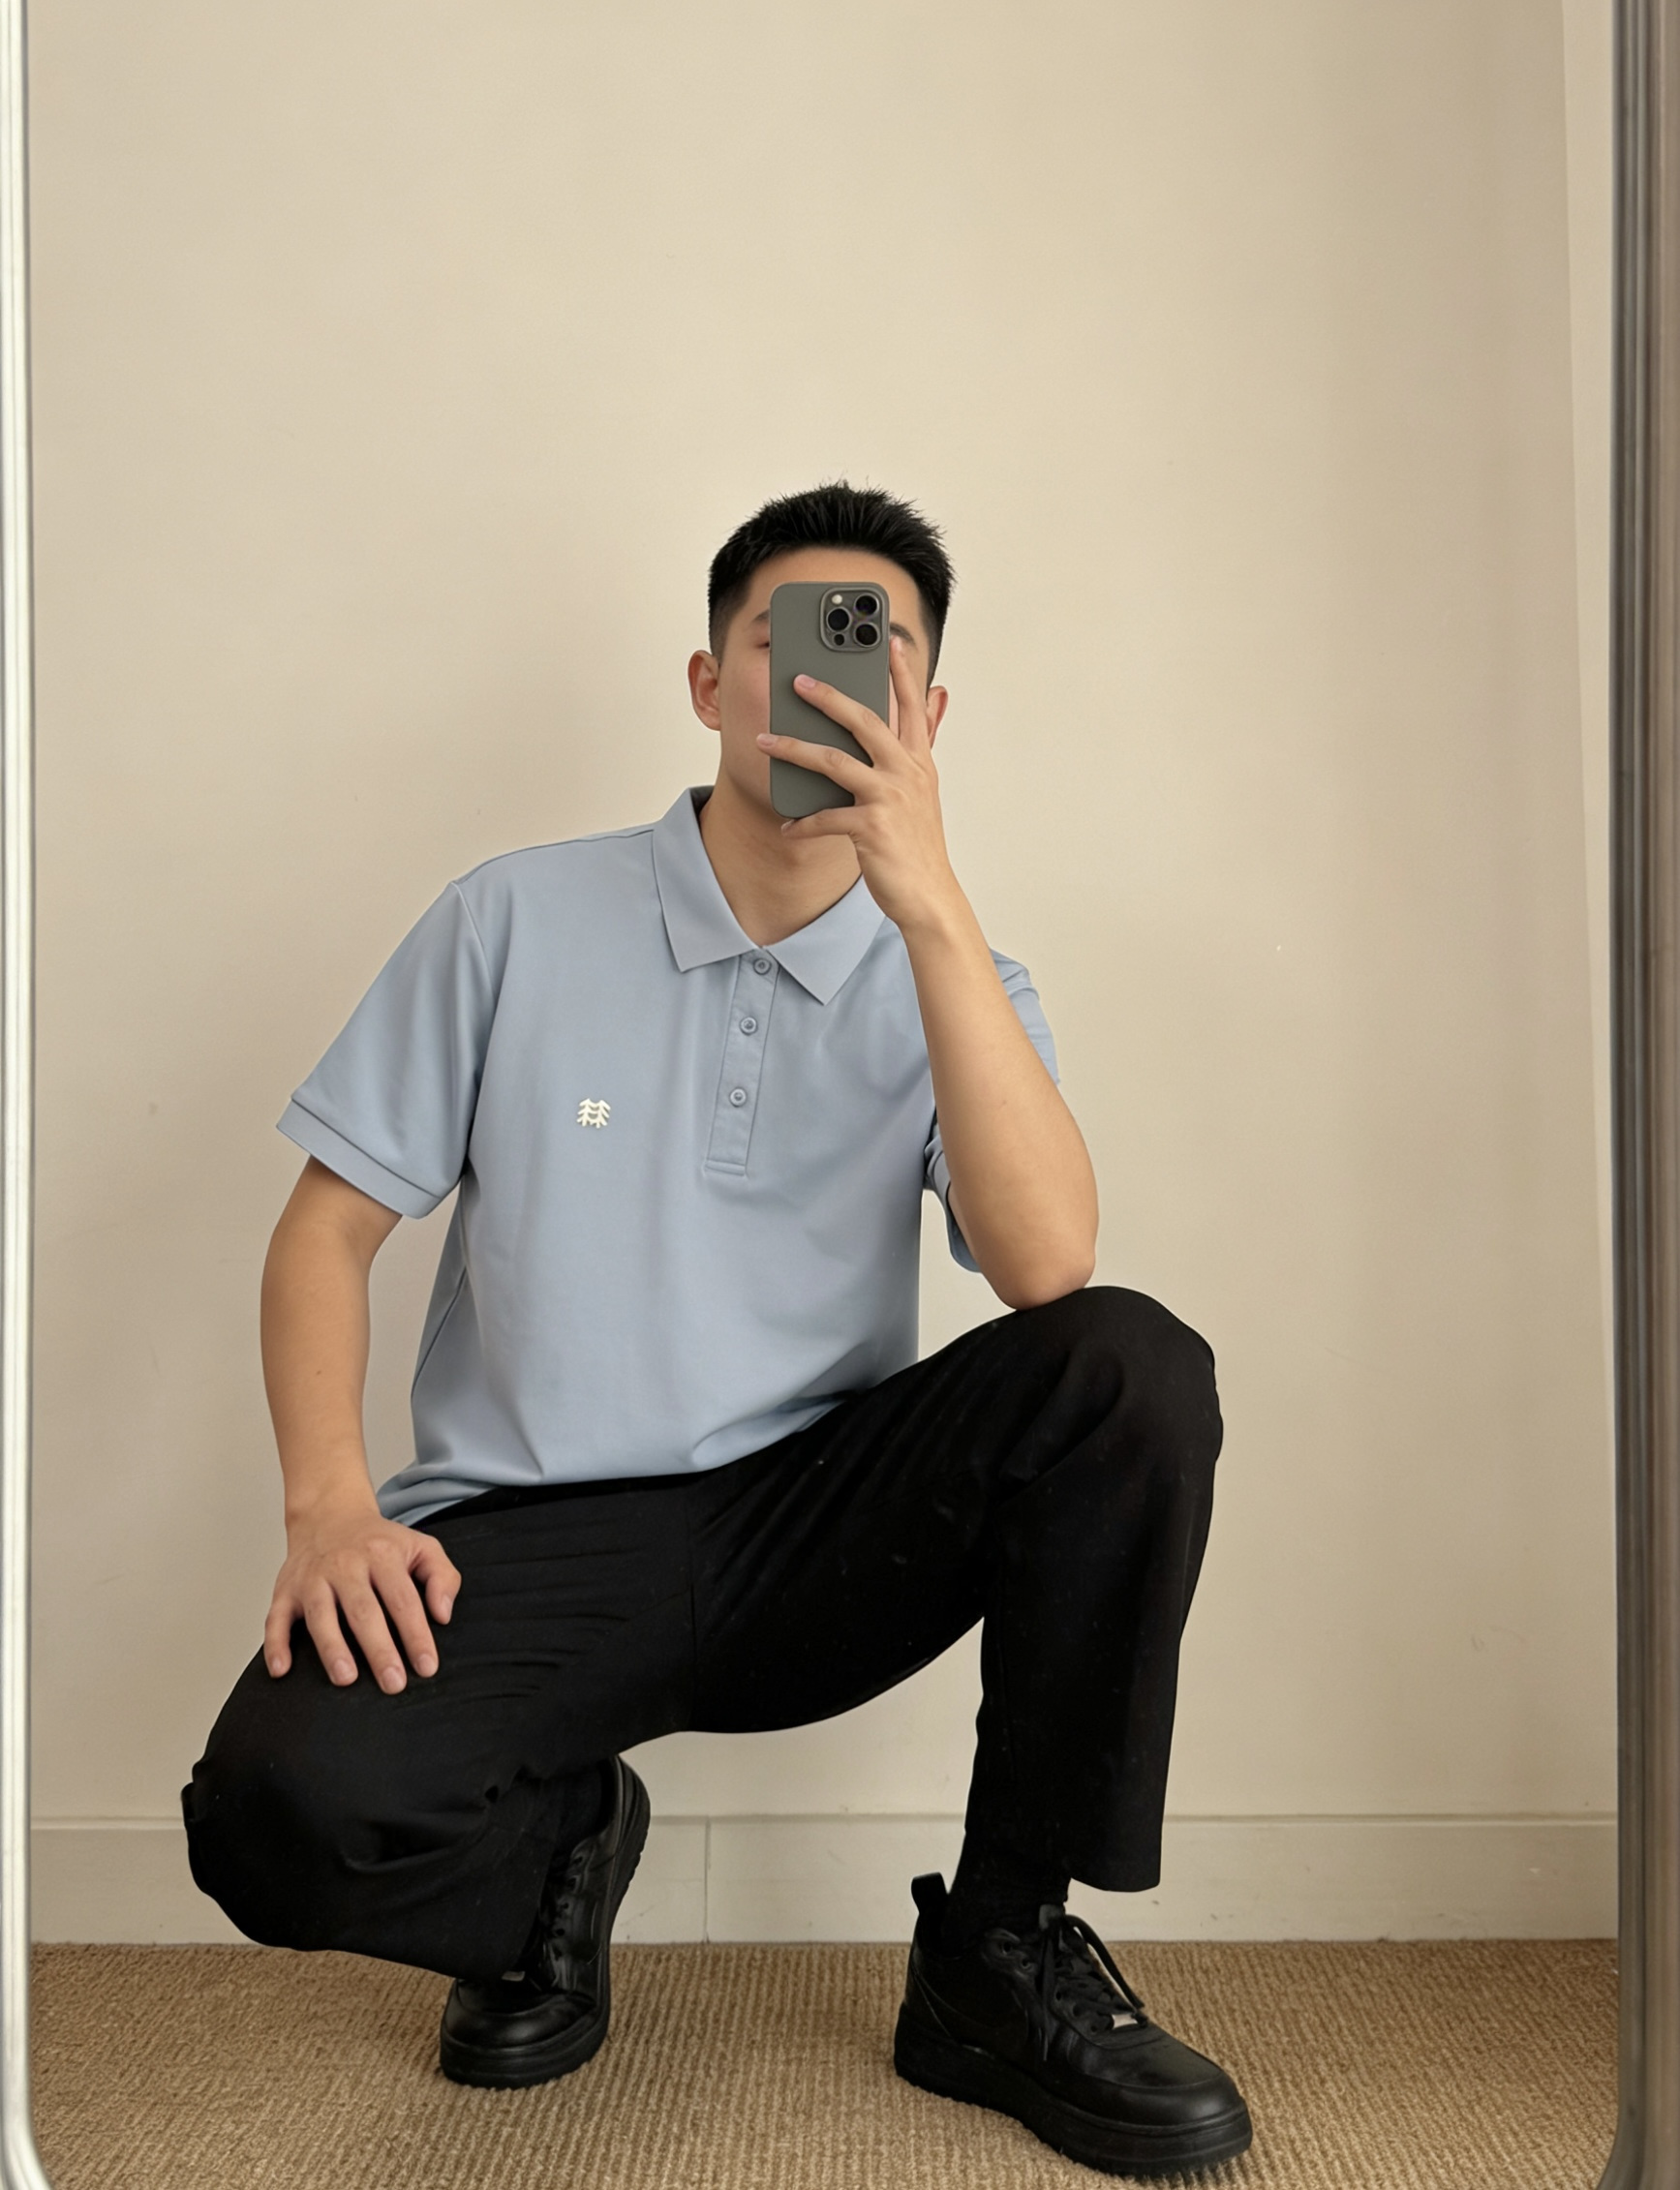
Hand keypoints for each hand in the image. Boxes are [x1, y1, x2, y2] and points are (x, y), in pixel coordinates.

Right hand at [264, 1500, 460, 1692]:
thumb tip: (442, 1615)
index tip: (426, 1666)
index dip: (416, 1635)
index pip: (403, 1600)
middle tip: (393, 1683)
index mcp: (382, 1555)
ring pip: (320, 1614)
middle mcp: (345, 1565)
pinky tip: (281, 1670)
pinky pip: (275, 1618)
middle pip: (363, 1610)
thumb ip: (443, 1577)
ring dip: (331, 1647)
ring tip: (346, 1678)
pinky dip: (276, 1644)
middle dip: (379, 1649)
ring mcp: (312, 1578)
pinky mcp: (285, 1590)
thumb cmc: (380, 1543)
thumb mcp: (421, 1547)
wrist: (330, 1515)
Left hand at [756, 636, 961, 935]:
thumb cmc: (917, 847)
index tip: (887, 639)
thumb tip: (918, 711)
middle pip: (863, 720)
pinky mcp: (871, 828)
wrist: (929, 897)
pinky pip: (825, 817)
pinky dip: (802, 823)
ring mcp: (890, 799)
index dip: (899, 671)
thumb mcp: (920, 795)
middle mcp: (907, 773)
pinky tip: (787, 827)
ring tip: (764, 741)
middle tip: (798, 679)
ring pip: (833, 761)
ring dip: (793, 748)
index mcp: (918, 762)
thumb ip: (911, 754)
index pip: (909, 705)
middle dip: (828, 696)